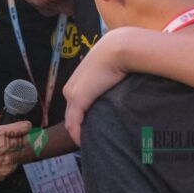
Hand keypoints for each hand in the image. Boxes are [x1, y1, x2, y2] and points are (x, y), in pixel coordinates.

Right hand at [0, 113, 28, 184]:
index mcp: (1, 134)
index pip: (25, 127)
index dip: (25, 126)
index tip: (24, 127)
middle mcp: (8, 147)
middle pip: (27, 140)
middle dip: (23, 138)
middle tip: (18, 139)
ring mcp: (9, 160)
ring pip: (22, 152)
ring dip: (18, 150)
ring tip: (7, 151)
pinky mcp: (8, 170)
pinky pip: (15, 164)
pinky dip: (11, 161)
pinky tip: (1, 160)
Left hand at [63, 29, 130, 143]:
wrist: (118, 48)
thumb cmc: (120, 56)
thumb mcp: (111, 70)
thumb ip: (111, 80)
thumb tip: (122, 85)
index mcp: (77, 81)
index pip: (76, 105)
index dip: (82, 118)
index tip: (92, 128)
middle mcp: (71, 87)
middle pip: (71, 114)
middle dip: (79, 127)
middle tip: (90, 140)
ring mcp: (72, 94)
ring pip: (71, 120)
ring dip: (78, 132)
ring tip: (88, 144)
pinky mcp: (77, 99)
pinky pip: (73, 123)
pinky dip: (77, 135)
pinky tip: (83, 143)